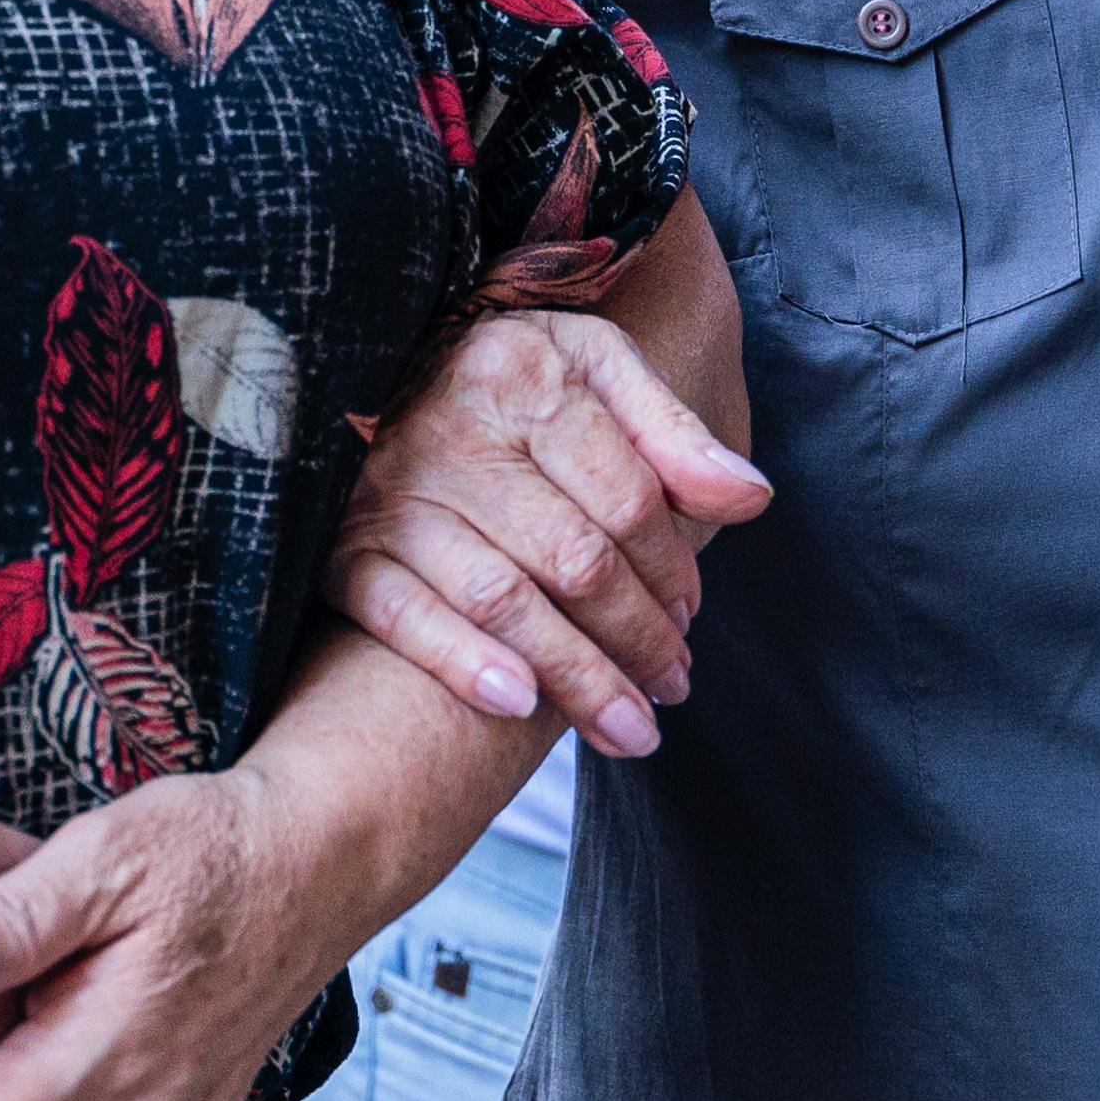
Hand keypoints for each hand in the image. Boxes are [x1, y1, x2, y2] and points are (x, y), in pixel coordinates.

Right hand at [321, 309, 771, 759]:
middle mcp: (450, 429)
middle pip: (572, 559)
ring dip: (575, 677)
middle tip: (671, 689)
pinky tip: (518, 706)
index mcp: (522, 375)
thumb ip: (674, 433)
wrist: (387, 373)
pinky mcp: (347, 548)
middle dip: (635, 639)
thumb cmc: (515, 383)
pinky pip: (401, 616)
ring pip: (502, 600)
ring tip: (629, 729)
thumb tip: (752, 498)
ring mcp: (392, 493)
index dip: (669, 567)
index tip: (690, 615)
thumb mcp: (598, 371)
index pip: (624, 496)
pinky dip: (460, 663)